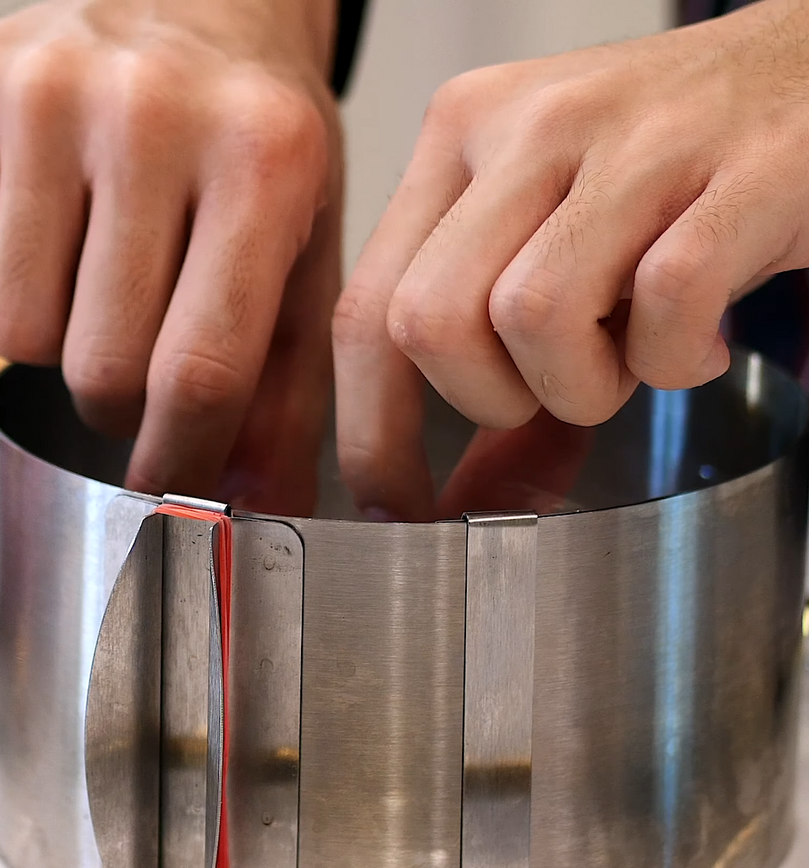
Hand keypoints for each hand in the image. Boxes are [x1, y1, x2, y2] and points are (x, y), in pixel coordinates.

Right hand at [0, 0, 342, 513]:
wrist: (192, 0)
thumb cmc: (251, 143)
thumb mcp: (304, 251)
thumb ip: (291, 386)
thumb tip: (254, 505)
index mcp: (263, 154)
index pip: (198, 373)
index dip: (175, 461)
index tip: (166, 490)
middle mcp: (151, 108)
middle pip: (97, 367)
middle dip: (113, 403)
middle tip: (132, 355)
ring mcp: (45, 86)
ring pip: (13, 332)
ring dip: (51, 336)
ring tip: (91, 272)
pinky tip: (40, 217)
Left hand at [334, 0, 808, 520]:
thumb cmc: (668, 167)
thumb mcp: (548, 234)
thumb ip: (487, 348)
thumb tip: (445, 504)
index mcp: (461, 132)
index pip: (366, 309)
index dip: (372, 430)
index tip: (392, 499)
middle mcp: (529, 123)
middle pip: (429, 321)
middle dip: (487, 401)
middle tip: (552, 390)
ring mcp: (635, 139)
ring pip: (531, 316)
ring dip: (582, 384)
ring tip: (629, 358)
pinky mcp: (741, 169)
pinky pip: (665, 304)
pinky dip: (673, 361)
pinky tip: (695, 345)